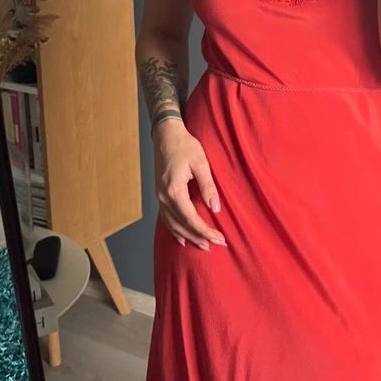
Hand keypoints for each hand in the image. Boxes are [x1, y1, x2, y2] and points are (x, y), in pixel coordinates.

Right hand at [153, 120, 227, 250]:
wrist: (166, 135)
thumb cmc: (185, 146)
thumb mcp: (201, 163)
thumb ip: (208, 186)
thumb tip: (215, 208)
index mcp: (174, 190)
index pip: (191, 219)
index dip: (206, 231)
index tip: (220, 239)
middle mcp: (164, 197)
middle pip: (181, 225)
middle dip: (199, 237)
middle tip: (215, 245)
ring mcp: (160, 196)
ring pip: (172, 224)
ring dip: (187, 236)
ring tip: (202, 245)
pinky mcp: (160, 194)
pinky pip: (166, 217)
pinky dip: (175, 229)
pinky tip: (182, 236)